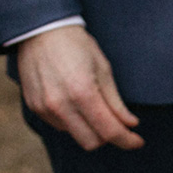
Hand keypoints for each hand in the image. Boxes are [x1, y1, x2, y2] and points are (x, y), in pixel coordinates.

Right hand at [18, 25, 143, 150]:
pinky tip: (73, 102)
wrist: (40, 30)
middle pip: (91, 142)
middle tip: (117, 123)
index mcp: (82, 92)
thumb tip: (130, 125)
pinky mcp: (34, 107)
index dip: (127, 140)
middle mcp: (60, 104)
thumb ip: (116, 102)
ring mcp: (44, 107)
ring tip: (92, 105)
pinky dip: (72, 121)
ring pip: (75, 135)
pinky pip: (59, 125)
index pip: (109, 131)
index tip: (137, 141)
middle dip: (108, 136)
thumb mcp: (103, 69)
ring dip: (89, 128)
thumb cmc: (76, 45)